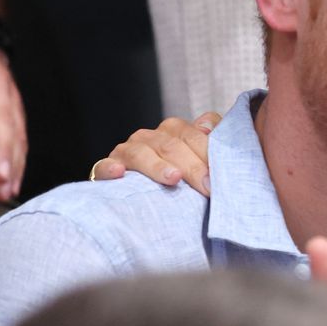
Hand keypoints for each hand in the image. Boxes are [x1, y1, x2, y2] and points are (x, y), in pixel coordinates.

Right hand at [91, 111, 219, 194]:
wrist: (143, 196)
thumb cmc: (180, 177)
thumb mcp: (200, 160)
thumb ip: (212, 142)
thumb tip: (209, 129)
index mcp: (175, 132)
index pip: (193, 134)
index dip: (208, 150)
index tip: (221, 172)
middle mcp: (151, 138)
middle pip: (172, 145)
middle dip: (191, 165)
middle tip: (206, 185)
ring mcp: (128, 151)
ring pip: (141, 153)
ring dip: (157, 166)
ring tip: (173, 178)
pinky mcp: (107, 168)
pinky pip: (105, 166)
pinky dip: (110, 168)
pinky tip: (119, 173)